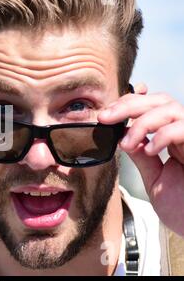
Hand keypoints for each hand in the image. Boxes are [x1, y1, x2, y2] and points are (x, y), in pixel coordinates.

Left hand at [98, 83, 183, 235]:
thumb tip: (124, 138)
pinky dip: (163, 134)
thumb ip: (142, 157)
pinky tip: (150, 150)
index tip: (106, 114)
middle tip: (105, 117)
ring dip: (142, 122)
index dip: (129, 104)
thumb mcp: (155, 180)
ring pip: (171, 109)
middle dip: (129, 105)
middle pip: (161, 101)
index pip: (153, 107)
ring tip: (127, 142)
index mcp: (176, 140)